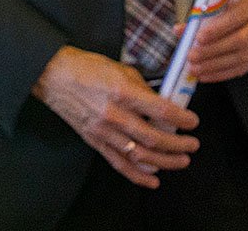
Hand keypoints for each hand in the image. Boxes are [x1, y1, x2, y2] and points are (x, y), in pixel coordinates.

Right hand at [32, 46, 198, 188]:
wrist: (54, 76)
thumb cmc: (86, 68)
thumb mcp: (119, 68)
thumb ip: (142, 87)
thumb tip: (161, 102)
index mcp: (121, 91)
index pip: (160, 110)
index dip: (181, 119)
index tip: (193, 122)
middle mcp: (113, 114)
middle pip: (154, 138)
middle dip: (178, 144)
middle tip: (192, 144)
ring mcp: (103, 131)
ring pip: (140, 155)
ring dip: (165, 162)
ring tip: (182, 161)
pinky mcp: (95, 141)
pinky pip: (119, 163)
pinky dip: (137, 175)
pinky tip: (153, 180)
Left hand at [184, 0, 247, 82]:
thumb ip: (201, 11)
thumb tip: (180, 31)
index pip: (239, 15)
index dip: (218, 28)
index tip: (199, 37)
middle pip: (242, 39)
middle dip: (214, 51)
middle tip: (192, 56)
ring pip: (243, 56)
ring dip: (216, 65)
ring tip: (195, 68)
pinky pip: (245, 66)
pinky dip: (224, 72)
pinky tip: (207, 74)